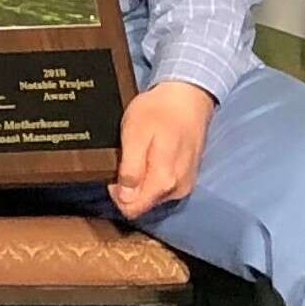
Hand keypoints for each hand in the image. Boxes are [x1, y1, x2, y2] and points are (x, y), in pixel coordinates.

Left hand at [108, 81, 215, 218]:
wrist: (188, 97)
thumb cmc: (159, 111)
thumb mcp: (135, 134)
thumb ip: (131, 169)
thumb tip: (125, 198)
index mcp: (164, 182)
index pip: (131, 208)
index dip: (116, 192)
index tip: (116, 168)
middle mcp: (177, 190)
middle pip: (141, 203)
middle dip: (128, 185)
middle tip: (128, 154)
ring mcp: (184, 184)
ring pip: (151, 195)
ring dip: (141, 178)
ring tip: (142, 150)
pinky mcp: (186, 177)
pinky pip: (162, 186)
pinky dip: (152, 173)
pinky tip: (153, 153)